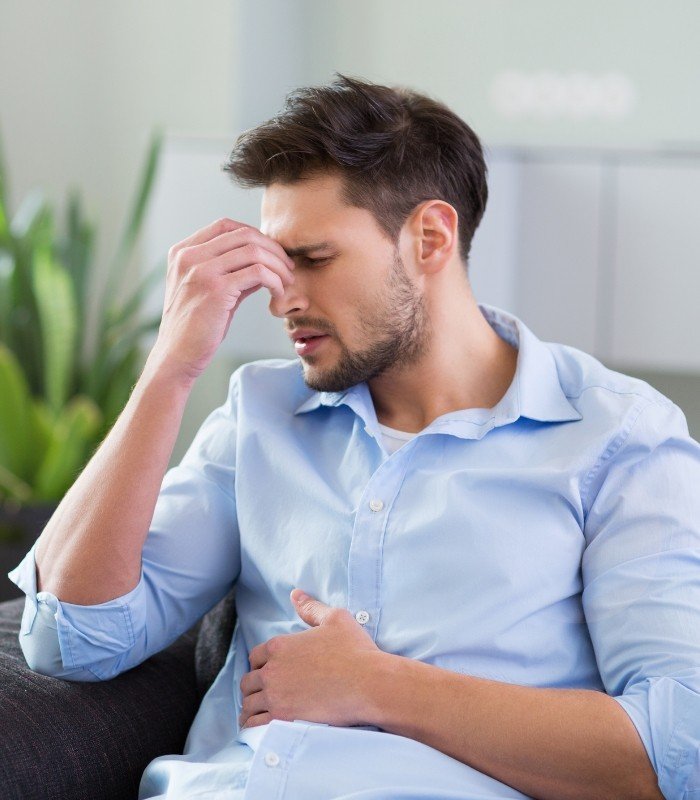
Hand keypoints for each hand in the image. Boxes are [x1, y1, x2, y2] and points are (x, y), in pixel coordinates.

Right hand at [148, 217, 295, 383]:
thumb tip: (264, 262)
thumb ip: (232, 272)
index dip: (255, 235)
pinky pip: (258, 273)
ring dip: (278, 265)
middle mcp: (188, 256)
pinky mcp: (216, 289)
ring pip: (254, 251)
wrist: (177, 356)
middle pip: (243, 234)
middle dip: (273, 249)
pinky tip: (278, 293)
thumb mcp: (210, 292)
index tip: (272, 254)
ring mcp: (200, 270)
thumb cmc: (196, 328)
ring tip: (287, 282)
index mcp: (182, 252)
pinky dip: (275, 280)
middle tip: (288, 267)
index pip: (226, 226)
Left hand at [238, 590, 384, 728]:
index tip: (267, 670)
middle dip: (254, 685)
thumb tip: (295, 594)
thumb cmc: (355, 649)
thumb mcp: (335, 618)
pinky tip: (257, 727)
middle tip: (262, 692)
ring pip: (249, 704)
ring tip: (256, 712)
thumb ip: (311, 607)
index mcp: (280, 646)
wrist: (369, 683)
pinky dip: (252, 726)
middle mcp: (272, 670)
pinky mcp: (283, 719)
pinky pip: (256, 725)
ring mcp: (276, 696)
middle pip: (249, 681)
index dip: (260, 662)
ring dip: (251, 706)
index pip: (255, 656)